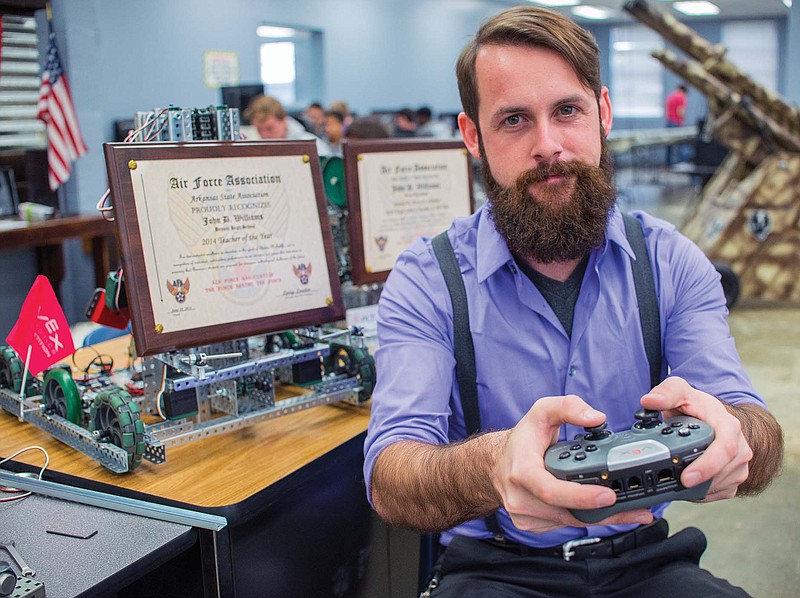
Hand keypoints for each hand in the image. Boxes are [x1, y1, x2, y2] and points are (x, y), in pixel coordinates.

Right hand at [493, 394, 653, 532]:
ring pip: (570, 523)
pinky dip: (586, 519)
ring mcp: (526, 516)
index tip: (608, 495)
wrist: (497, 464)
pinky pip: (564, 526)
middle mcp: (521, 498)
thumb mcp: (541, 412)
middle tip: (636, 508)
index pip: (552, 490)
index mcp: (522, 472)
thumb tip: (596, 418)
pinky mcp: (532, 525)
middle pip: (568, 512)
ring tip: (630, 511)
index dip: (581, 496)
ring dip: (601, 518)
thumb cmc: (521, 440)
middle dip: (604, 512)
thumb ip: (568, 407)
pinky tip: (604, 512)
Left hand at [641, 376, 752, 501]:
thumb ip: (665, 393)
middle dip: (699, 482)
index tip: (687, 477)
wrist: (707, 415)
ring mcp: (739, 464)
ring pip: (722, 485)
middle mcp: (739, 446)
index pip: (725, 448)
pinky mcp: (734, 477)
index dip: (707, 465)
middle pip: (723, 472)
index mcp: (728, 424)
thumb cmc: (694, 404)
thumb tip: (649, 401)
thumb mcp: (678, 390)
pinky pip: (721, 492)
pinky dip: (704, 493)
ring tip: (677, 482)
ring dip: (700, 488)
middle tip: (675, 485)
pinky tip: (689, 487)